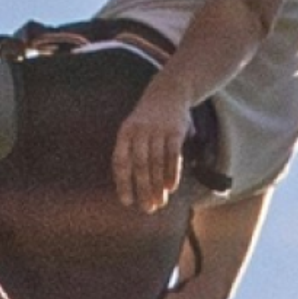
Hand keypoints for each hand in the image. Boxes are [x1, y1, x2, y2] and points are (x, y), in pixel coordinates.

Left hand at [111, 91, 190, 212]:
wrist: (169, 90)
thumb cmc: (148, 119)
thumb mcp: (133, 129)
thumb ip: (131, 153)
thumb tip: (129, 186)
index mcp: (125, 133)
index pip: (121, 161)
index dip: (123, 183)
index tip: (127, 202)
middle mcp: (140, 131)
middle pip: (140, 166)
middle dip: (143, 189)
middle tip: (147, 209)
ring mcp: (158, 130)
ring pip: (157, 163)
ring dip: (158, 186)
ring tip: (160, 202)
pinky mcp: (176, 130)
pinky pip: (173, 155)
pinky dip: (172, 172)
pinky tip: (171, 187)